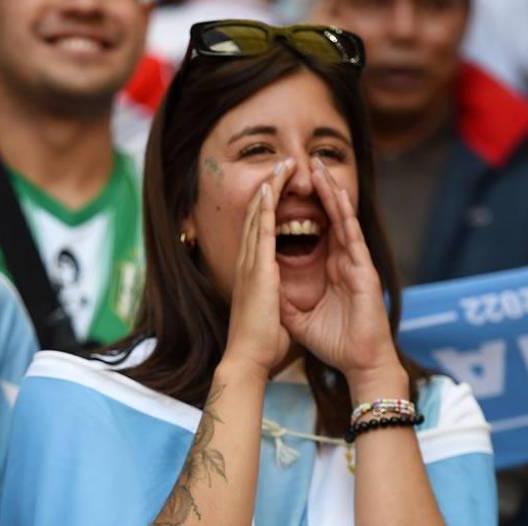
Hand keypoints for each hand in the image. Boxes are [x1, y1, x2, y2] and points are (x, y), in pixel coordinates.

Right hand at [221, 158, 293, 377]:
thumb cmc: (259, 344)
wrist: (248, 358)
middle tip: (280, 166)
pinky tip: (272, 187)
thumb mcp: (269, 314)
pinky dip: (267, 206)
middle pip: (256, 217)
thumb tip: (279, 302)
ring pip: (259, 216)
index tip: (277, 191)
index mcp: (251, 275)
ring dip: (269, 189)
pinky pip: (264, 229)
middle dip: (268, 190)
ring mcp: (250, 264)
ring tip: (281, 166)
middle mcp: (246, 264)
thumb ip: (273, 300)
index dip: (267, 209)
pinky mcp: (258, 268)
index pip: (259, 233)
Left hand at [279, 158, 401, 382]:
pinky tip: (337, 194)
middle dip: (316, 191)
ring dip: (330, 193)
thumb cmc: (334, 343)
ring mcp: (354, 263)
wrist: (358, 363)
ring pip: (341, 219)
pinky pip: (352, 235)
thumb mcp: (298, 319)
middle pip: (327, 218)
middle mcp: (341, 261)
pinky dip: (345, 214)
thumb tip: (266, 290)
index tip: (284, 191)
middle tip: (303, 164)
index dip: (299, 211)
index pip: (311, 232)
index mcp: (326, 270)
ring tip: (319, 167)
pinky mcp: (364, 269)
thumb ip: (285, 301)